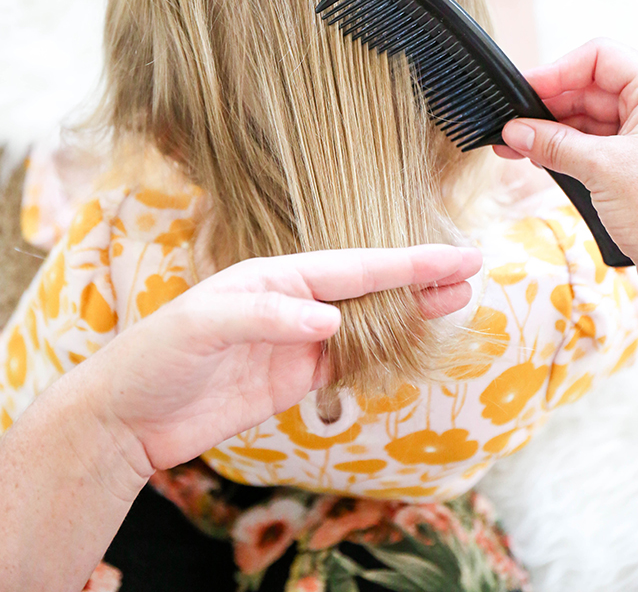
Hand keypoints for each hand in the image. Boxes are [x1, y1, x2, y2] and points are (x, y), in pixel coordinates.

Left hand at [84, 244, 480, 482]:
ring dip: (409, 312)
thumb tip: (330, 321)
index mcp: (274, 276)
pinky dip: (382, 351)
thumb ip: (266, 316)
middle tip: (471, 269)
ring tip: (456, 300)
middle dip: (420, 278)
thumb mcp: (201, 326)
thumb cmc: (157, 357)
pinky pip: (349, 360)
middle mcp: (292, 301)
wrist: (131, 417)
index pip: (355, 266)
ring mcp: (296, 341)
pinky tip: (408, 342)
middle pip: (369, 287)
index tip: (454, 255)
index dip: (408, 262)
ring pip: (367, 321)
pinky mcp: (293, 377)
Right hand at [494, 38, 637, 285]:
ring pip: (586, 120)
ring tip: (513, 144)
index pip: (602, 59)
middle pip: (589, 88)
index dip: (560, 70)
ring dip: (548, 130)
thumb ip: (556, 144)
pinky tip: (534, 157)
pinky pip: (589, 147)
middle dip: (547, 104)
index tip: (525, 90)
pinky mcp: (629, 169)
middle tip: (511, 122)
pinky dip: (561, 151)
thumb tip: (516, 130)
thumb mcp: (604, 170)